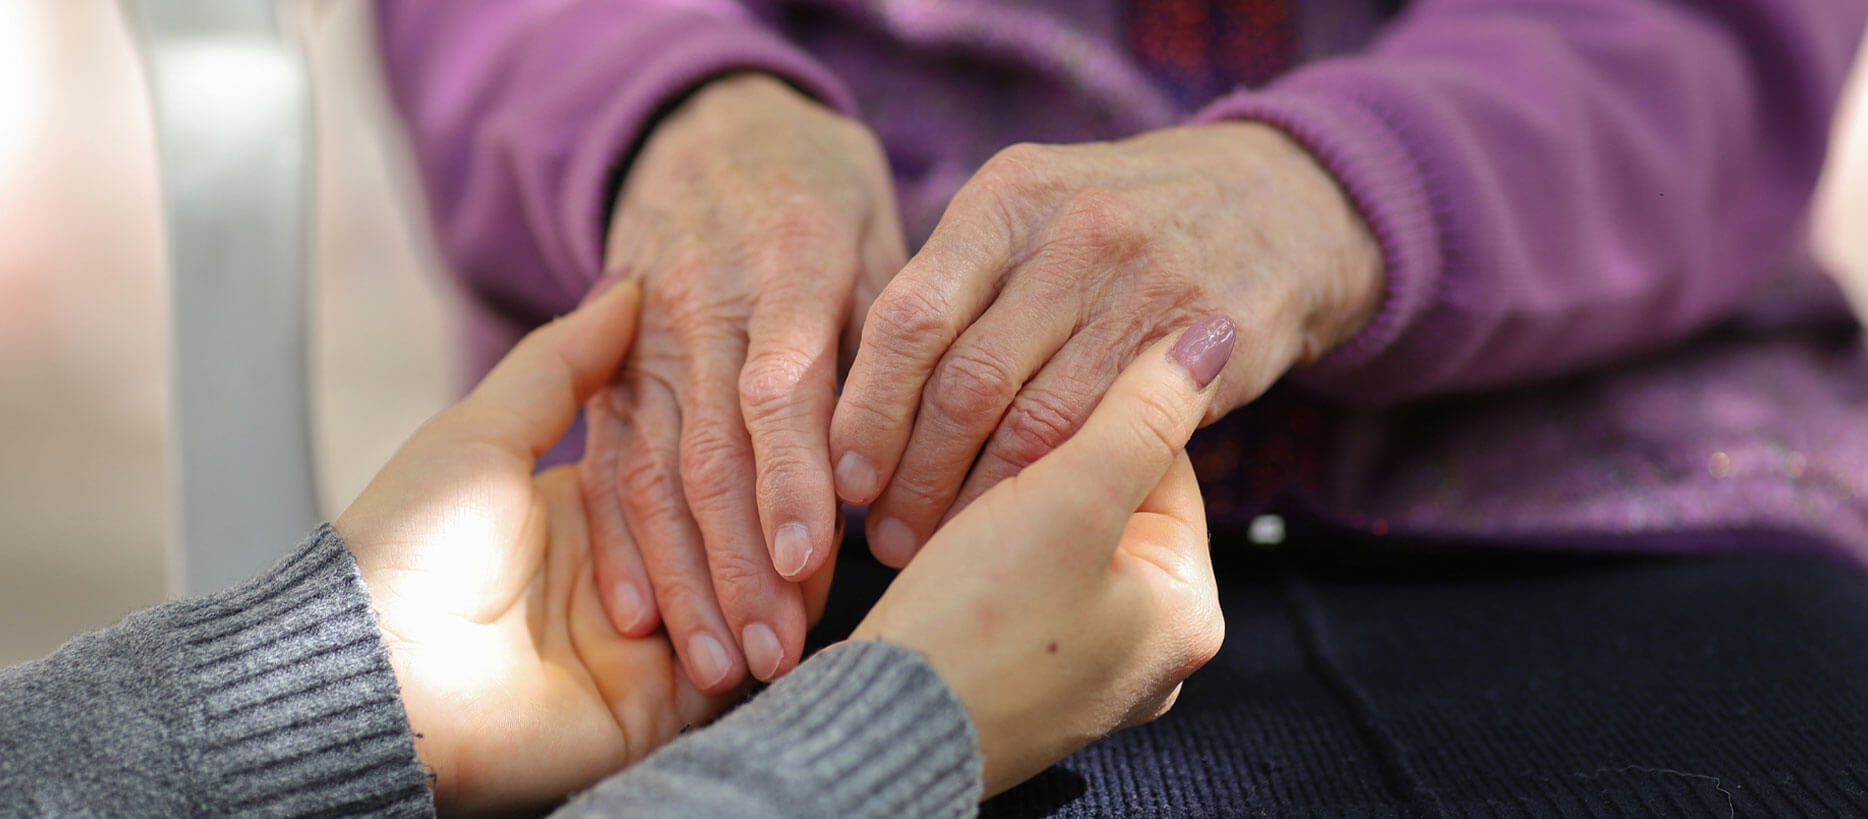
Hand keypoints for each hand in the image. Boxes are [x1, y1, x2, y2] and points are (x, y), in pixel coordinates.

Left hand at [336, 283, 806, 812]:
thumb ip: (560, 366)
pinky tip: (802, 605)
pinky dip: (769, 640)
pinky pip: (733, 674)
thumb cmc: (410, 542)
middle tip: (829, 484)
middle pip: (726, 539)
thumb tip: (627, 288)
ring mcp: (645, 648)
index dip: (741, 449)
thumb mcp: (485, 432)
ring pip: (743, 603)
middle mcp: (626, 580)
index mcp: (586, 512)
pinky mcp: (655, 708)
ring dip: (781, 580)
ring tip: (824, 548)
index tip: (793, 415)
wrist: (377, 669)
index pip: (688, 471)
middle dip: (777, 519)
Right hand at [584, 73, 905, 691]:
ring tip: (716, 665)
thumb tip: (904, 464)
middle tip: (773, 658)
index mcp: (787, 270)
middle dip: (740, 564)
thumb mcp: (874, 237)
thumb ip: (888, 344)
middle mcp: (703, 310)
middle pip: (711, 451)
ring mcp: (643, 344)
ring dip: (683, 577)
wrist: (708, 130)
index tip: (814, 565)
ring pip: (652, 473)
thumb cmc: (822, 198)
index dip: (792, 479)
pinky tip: (638, 616)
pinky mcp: (607, 372)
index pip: (783, 389)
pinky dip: (619, 544)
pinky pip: (606, 464)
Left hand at [830, 122, 1380, 564]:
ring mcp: (1147, 288)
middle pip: (965, 382)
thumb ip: (954, 286)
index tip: (843, 477)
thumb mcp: (1032, 216)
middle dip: (913, 474)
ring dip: (977, 502)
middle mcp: (1075, 234)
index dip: (868, 410)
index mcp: (1010, 198)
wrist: (1282, 205)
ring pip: (1036, 427)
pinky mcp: (1207, 348)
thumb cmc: (1117, 229)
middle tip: (884, 532)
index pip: (910, 317)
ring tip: (938, 543)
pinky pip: (1111, 442)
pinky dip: (1056, 495)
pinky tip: (1022, 527)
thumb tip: (848, 397)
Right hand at [851, 319, 1233, 795]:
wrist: (878, 731)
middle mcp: (1151, 651)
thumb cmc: (978, 626)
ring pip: (1055, 543)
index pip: (1164, 464)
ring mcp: (1085, 672)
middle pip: (1110, 505)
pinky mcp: (1021, 681)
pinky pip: (1016, 589)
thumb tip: (1214, 337)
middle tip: (980, 445)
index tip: (1028, 391)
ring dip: (1003, 505)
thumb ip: (1143, 411)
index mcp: (1190, 611)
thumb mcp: (1071, 499)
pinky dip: (979, 556)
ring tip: (948, 497)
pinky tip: (938, 546)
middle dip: (1044, 465)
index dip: (1093, 413)